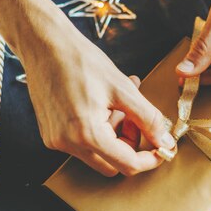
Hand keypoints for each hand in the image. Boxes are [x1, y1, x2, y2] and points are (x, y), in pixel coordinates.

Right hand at [20, 24, 174, 176]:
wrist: (45, 45)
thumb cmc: (82, 61)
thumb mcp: (123, 88)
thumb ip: (148, 118)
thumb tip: (165, 141)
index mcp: (87, 134)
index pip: (127, 165)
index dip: (150, 159)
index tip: (161, 147)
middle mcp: (68, 144)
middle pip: (112, 165)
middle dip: (129, 145)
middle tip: (134, 118)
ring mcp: (56, 141)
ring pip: (97, 154)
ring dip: (114, 135)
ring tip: (118, 104)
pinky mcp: (50, 134)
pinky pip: (81, 143)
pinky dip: (97, 130)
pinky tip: (101, 105)